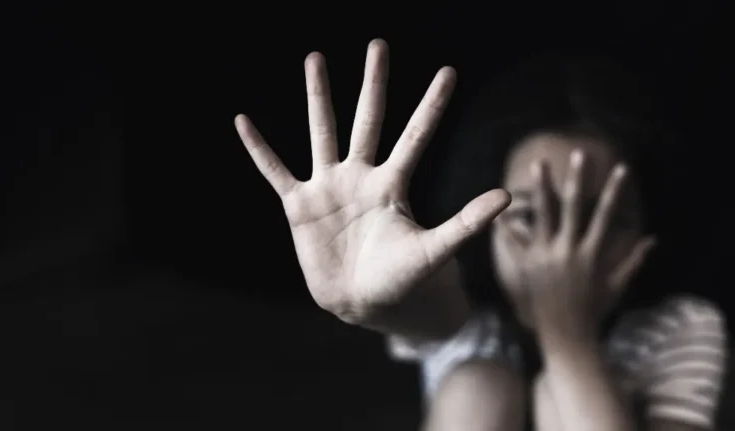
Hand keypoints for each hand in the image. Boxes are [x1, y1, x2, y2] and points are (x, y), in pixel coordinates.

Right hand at [235, 40, 510, 335]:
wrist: (363, 303)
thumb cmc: (401, 279)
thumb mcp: (435, 251)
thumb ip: (466, 222)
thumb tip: (507, 196)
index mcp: (393, 185)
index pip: (416, 136)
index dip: (432, 105)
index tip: (449, 72)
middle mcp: (360, 176)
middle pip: (368, 120)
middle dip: (374, 84)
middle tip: (378, 45)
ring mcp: (328, 187)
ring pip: (322, 132)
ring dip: (318, 97)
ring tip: (315, 58)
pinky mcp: (299, 205)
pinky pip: (276, 170)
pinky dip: (259, 149)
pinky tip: (243, 122)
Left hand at [496, 150, 654, 337]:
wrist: (566, 336)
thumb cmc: (594, 311)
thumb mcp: (617, 285)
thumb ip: (633, 261)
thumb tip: (652, 241)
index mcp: (592, 254)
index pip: (606, 215)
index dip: (614, 191)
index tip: (621, 168)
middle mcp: (569, 250)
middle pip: (573, 207)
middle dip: (577, 179)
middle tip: (578, 153)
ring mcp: (546, 256)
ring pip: (543, 214)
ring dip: (541, 188)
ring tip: (539, 164)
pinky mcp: (528, 265)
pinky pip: (517, 240)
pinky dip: (508, 224)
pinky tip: (499, 206)